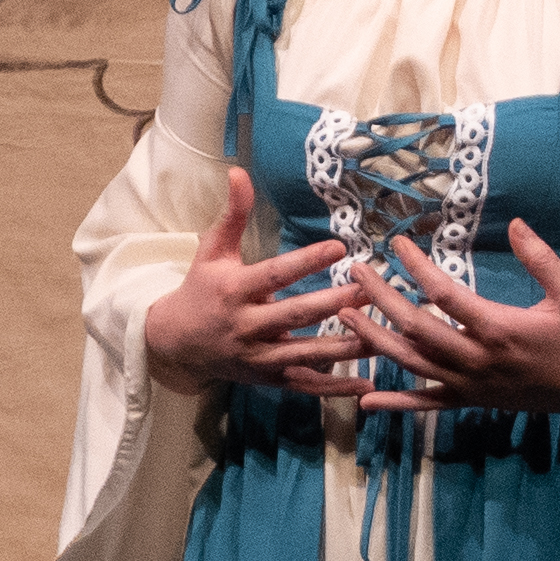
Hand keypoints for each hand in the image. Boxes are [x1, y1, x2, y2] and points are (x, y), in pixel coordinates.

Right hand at [136, 167, 379, 397]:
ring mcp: (258, 356)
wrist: (175, 343)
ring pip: (306, 353)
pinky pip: (304, 385)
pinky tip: (366, 387)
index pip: (275, 274)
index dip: (307, 261)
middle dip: (336, 302)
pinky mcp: (268, 379)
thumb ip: (232, 214)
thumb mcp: (211, 250)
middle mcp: (247, 325)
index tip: (341, 247)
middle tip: (372, 288)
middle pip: (296, 314)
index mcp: (234, 289)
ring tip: (384, 334)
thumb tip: (239, 172)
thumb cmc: (200, 288)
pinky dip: (334, 388)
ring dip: (346, 346)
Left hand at [331, 217, 559, 423]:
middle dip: (380, 299)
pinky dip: (396, 403)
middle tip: (356, 273)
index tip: (396, 246)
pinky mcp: (471, 401)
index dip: (416, 268)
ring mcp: (471, 385)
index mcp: (500, 329)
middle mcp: (478, 360)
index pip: (444, 295)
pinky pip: (427, 404)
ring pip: (412, 364)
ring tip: (345, 316)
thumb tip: (516, 223)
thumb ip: (542, 259)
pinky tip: (365, 398)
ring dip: (375, 340)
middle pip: (416, 329)